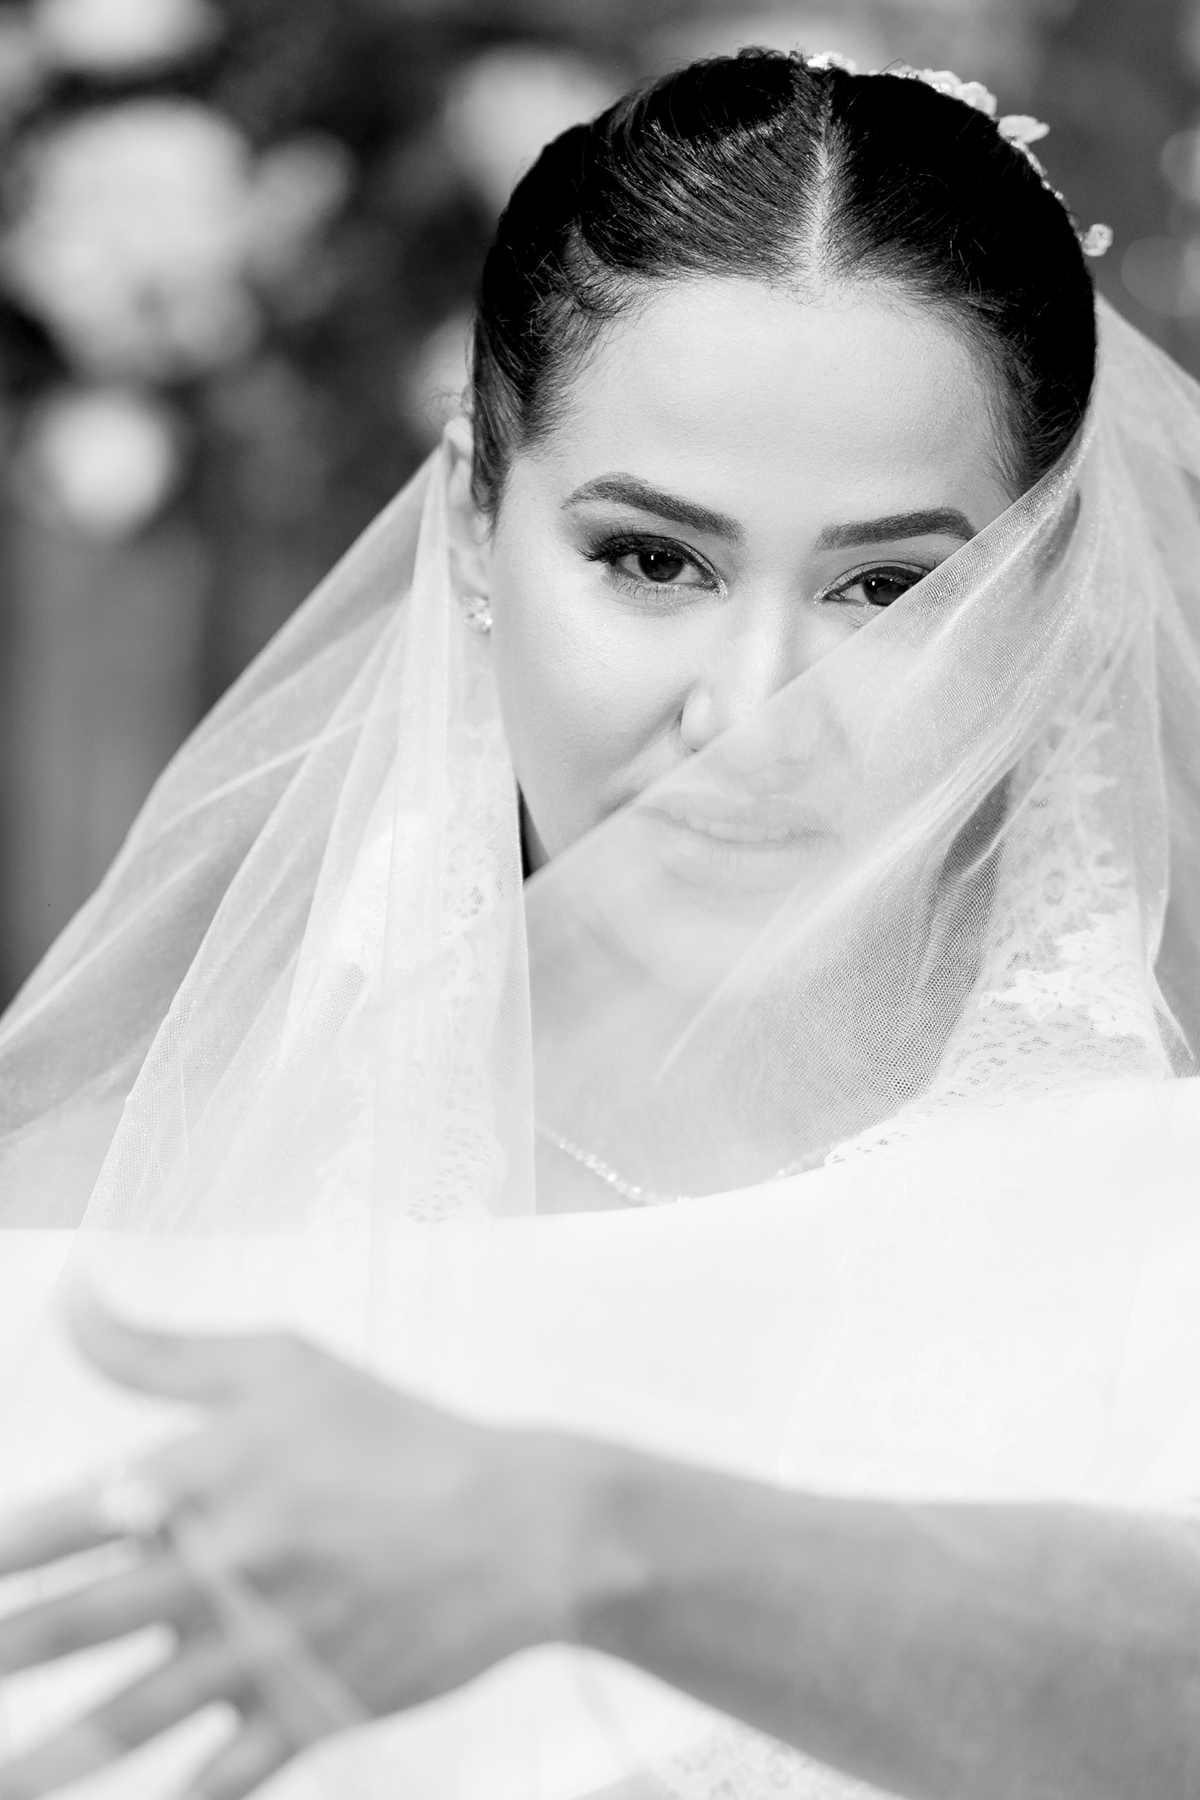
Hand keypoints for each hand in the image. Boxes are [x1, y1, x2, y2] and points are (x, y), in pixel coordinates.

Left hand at [0, 1297, 590, 1798]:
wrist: (521, 1524)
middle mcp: (219, 1567)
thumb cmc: (397, 1433)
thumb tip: (72, 1297)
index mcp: (204, 1475)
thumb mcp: (283, 1364)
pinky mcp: (306, 1713)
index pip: (56, 1526)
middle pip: (67, 1627)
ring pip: (120, 1723)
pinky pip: (215, 1781)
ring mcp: (262, 1651)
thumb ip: (160, 1349)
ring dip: (42, 1759)